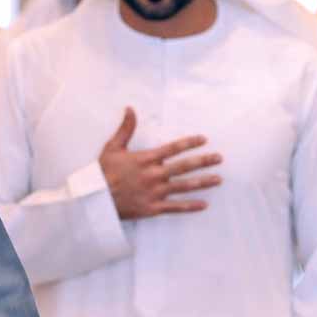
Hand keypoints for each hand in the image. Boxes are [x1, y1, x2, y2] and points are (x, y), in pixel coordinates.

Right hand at [98, 107, 221, 220]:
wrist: (96, 199)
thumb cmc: (103, 172)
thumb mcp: (113, 147)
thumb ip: (126, 128)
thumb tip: (130, 108)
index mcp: (146, 159)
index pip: (173, 148)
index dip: (190, 142)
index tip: (204, 139)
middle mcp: (155, 175)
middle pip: (184, 166)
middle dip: (204, 161)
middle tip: (219, 158)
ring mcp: (155, 192)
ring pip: (184, 186)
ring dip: (203, 182)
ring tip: (218, 179)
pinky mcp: (153, 208)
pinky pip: (175, 208)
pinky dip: (190, 206)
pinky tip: (204, 204)